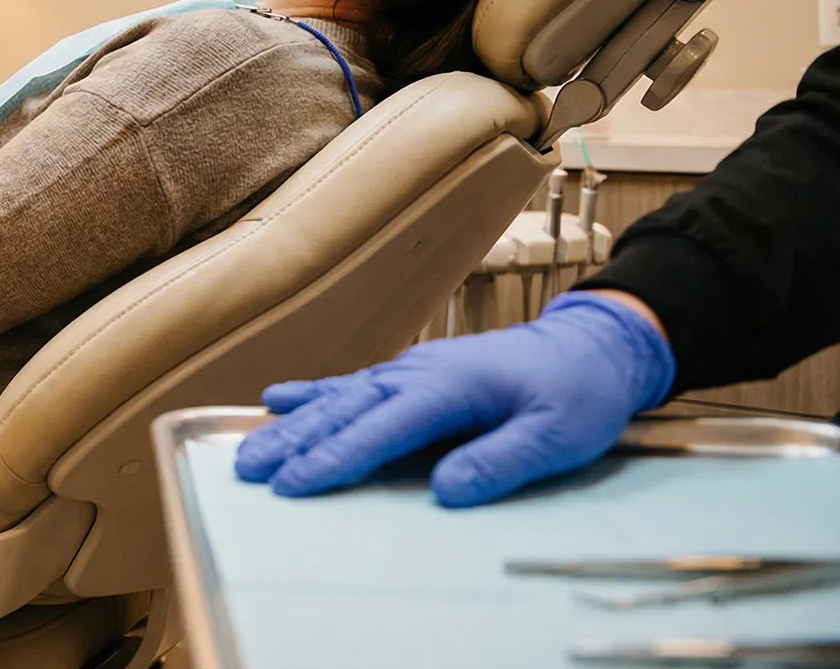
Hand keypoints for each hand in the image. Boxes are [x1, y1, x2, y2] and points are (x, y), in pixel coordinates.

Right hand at [233, 292, 674, 506]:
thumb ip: (500, 461)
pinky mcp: (412, 374)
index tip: (296, 483)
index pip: (383, 428)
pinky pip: (352, 384)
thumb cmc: (576, 395)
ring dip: (292, 424)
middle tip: (250, 469)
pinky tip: (277, 398)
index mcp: (451, 388)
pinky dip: (312, 392)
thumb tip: (445, 489)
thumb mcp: (557, 436)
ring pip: (339, 398)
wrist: (590, 348)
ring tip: (249, 450)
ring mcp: (410, 369)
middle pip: (345, 410)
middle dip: (295, 441)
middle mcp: (419, 373)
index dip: (337, 457)